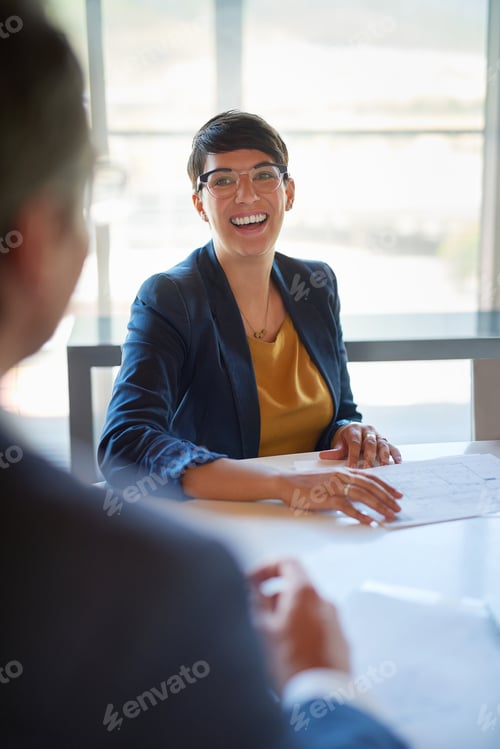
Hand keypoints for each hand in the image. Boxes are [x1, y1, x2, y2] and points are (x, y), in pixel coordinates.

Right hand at [248, 558, 349, 692]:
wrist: (323, 702)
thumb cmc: (291, 665)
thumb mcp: (261, 629)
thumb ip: (256, 600)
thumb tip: (251, 585)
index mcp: (305, 592)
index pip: (287, 562)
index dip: (265, 568)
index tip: (251, 582)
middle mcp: (325, 603)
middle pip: (296, 586)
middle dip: (274, 597)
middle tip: (256, 615)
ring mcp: (335, 624)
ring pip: (306, 610)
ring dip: (287, 617)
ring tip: (270, 641)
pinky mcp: (340, 645)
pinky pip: (317, 629)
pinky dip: (301, 632)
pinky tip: (288, 654)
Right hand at [278, 466, 402, 523]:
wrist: (287, 483)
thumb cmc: (307, 483)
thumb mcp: (329, 478)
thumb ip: (344, 483)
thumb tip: (360, 492)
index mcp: (344, 471)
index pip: (371, 478)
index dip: (386, 486)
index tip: (398, 494)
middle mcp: (342, 477)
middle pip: (370, 486)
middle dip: (387, 498)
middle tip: (398, 507)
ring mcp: (335, 487)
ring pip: (363, 496)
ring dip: (379, 506)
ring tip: (389, 515)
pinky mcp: (327, 498)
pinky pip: (348, 507)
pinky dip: (360, 514)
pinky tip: (369, 521)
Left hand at [319, 423, 401, 467]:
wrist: (354, 429)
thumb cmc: (347, 439)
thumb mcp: (339, 443)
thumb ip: (334, 451)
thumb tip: (321, 456)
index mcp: (355, 430)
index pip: (354, 443)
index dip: (353, 455)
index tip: (351, 468)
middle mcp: (368, 430)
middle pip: (370, 443)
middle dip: (369, 456)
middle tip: (367, 468)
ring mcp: (378, 435)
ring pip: (382, 444)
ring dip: (384, 456)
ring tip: (384, 467)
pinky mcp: (386, 441)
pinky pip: (393, 447)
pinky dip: (396, 455)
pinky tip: (398, 464)